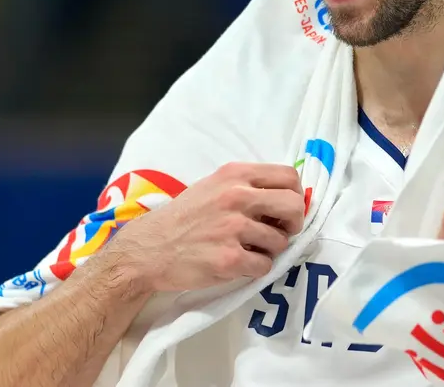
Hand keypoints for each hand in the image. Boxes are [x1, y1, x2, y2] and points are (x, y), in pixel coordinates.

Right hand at [108, 162, 305, 292]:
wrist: (148, 249)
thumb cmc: (184, 217)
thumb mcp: (213, 186)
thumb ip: (247, 187)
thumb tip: (287, 197)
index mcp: (235, 175)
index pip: (289, 176)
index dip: (295, 195)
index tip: (285, 210)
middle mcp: (237, 196)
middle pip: (294, 206)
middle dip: (293, 224)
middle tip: (280, 232)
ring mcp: (233, 228)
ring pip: (280, 242)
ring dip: (269, 250)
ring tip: (247, 249)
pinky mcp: (229, 258)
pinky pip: (264, 265)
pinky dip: (255, 268)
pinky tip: (237, 263)